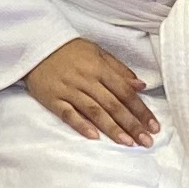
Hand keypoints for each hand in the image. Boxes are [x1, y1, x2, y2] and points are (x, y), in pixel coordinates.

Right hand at [24, 36, 159, 146]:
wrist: (34, 44)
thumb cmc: (69, 50)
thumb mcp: (97, 52)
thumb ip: (119, 69)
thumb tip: (140, 85)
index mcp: (99, 68)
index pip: (125, 92)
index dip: (140, 110)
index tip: (154, 126)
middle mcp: (85, 80)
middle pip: (113, 105)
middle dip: (132, 124)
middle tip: (147, 141)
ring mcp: (68, 90)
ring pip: (94, 111)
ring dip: (112, 128)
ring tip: (128, 143)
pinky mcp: (52, 99)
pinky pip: (68, 114)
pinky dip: (81, 125)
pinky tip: (95, 137)